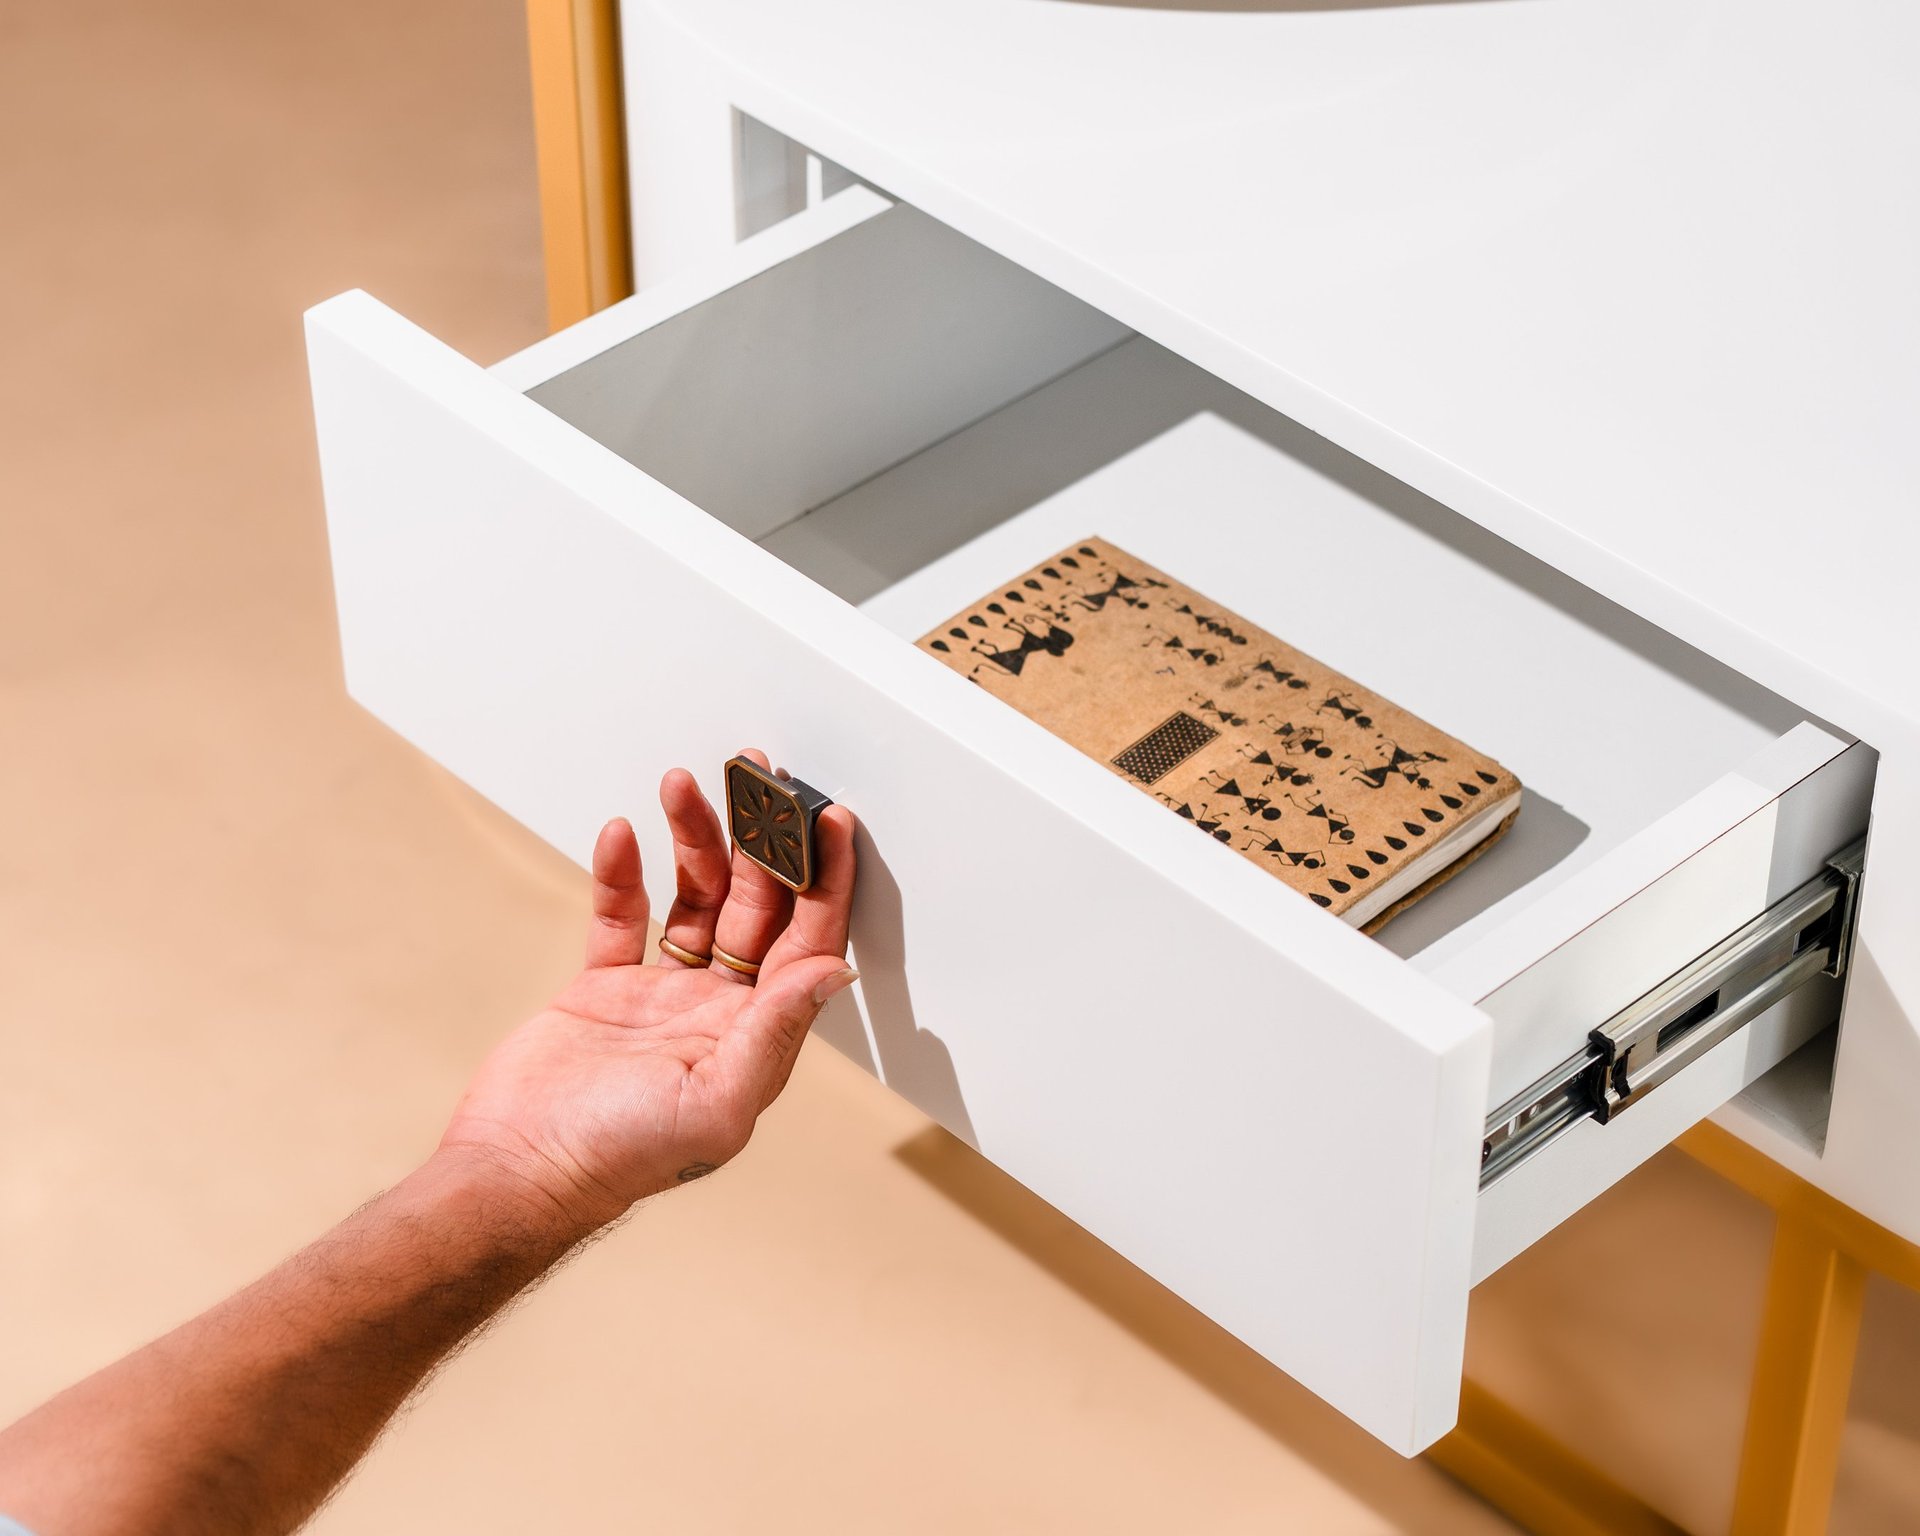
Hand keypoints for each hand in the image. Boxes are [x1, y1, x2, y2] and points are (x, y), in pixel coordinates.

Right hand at [438, 752, 857, 1240]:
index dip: (823, 881)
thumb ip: (775, 1031)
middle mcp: (719, 1010)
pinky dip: (624, 872)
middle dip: (759, 839)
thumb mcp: (717, 1101)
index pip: (807, 941)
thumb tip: (835, 970)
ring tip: (682, 785)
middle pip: (754, 904)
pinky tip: (623, 833)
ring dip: (693, 840)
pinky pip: (622, 915)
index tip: (831, 821)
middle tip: (758, 777)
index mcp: (757, 1037)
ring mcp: (662, 995)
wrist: (518, 1169)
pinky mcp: (604, 988)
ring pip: (693, 897)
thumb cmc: (620, 1158)